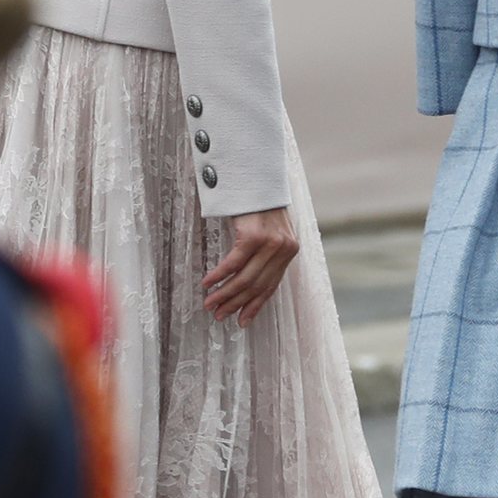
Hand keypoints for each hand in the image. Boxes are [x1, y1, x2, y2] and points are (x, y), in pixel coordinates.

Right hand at [201, 207, 298, 327]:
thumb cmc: (261, 203)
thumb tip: (249, 280)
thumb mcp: (272, 230)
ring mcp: (269, 243)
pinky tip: (207, 284)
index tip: (242, 321)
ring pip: (244, 279)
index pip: (272, 286)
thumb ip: (267, 253)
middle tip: (219, 315)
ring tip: (210, 304)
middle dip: (235, 303)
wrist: (259, 175)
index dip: (255, 305)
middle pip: (256, 286)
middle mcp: (283, 249)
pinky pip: (233, 263)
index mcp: (290, 250)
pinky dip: (218, 276)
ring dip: (224, 294)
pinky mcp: (253, 236)